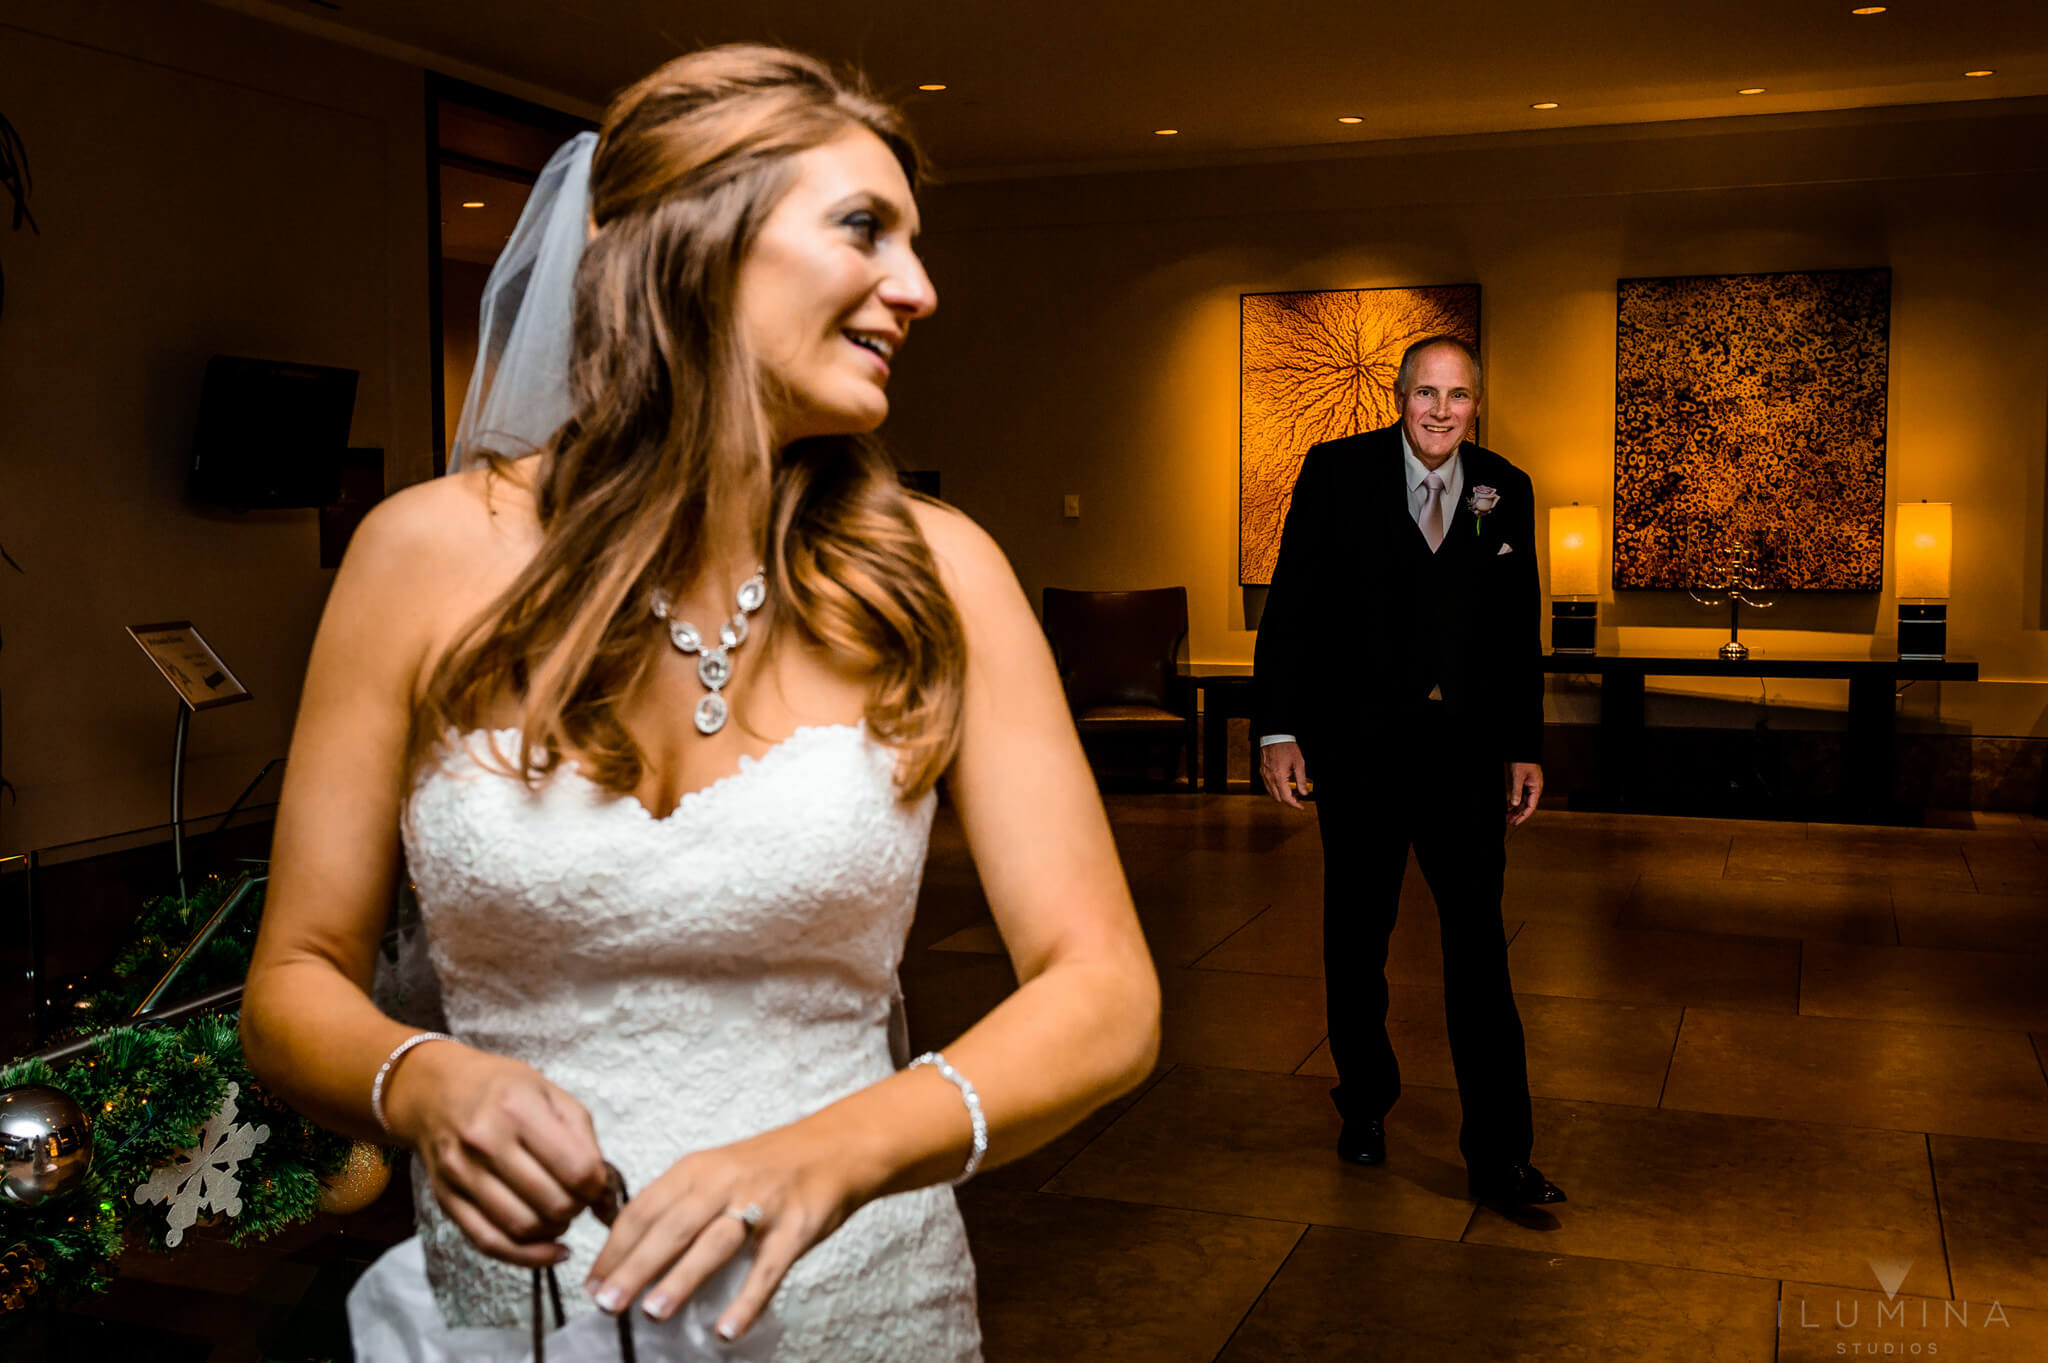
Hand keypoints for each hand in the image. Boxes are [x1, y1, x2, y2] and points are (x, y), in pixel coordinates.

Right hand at [384, 1041, 608, 1268]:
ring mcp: (462, 1174)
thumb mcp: (552, 1094)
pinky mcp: (446, 1199)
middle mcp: (486, 1142)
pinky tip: (551, 1250)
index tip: (597, 1183)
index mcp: (519, 1109)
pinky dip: (527, 1256)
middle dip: (577, 1208)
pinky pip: (490, 1243)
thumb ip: (586, 1142)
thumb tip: (607, 1199)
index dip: (597, 1186)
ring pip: (523, 1228)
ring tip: (561, 1214)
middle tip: (579, 1199)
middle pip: (552, 1203)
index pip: (576, 1169)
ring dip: (555, 1230)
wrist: (437, 1090)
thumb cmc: (503, 1089)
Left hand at [584, 1123, 860, 1340]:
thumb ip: (678, 1207)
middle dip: (635, 1266)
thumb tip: (631, 1259)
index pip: (644, 1208)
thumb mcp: (716, 1172)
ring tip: (653, 1312)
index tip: (592, 1283)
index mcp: (696, 1169)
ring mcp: (762, 1203)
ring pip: (714, 1242)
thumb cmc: (767, 1169)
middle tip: (607, 1303)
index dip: (615, 1247)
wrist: (836, 1148)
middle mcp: (724, 1181)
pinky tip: (727, 1329)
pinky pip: (768, 1267)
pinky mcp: (796, 1225)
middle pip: (671, 1225)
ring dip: (682, 1278)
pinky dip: (747, 1299)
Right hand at [1260, 741, 1309, 809]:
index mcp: (1279, 777)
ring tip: (1291, 791)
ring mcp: (1264, 776)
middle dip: (1289, 801)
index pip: (1286, 798)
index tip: (1300, 806)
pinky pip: (1268, 786)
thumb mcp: (1299, 763)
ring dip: (1281, 796)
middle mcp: (1270, 778)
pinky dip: (1275, 789)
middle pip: (1278, 798)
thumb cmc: (1286, 747)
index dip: (1294, 804)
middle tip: (1298, 797)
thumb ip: (1301, 779)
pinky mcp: (1262, 773)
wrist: (1274, 737)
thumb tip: (1304, 792)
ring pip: (1272, 794)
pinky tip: (1283, 784)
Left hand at [1507, 762, 1542, 826]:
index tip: (1516, 822)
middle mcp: (1534, 788)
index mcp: (1536, 788)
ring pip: (1523, 802)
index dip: (1524, 816)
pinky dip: (1514, 802)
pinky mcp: (1525, 784)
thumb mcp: (1518, 776)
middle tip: (1510, 822)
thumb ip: (1516, 791)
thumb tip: (1514, 804)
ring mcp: (1530, 786)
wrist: (1524, 751)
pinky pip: (1521, 796)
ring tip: (1508, 816)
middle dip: (1518, 815)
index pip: (1531, 806)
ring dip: (1516, 809)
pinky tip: (1508, 806)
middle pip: (1527, 805)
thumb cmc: (1524, 761)